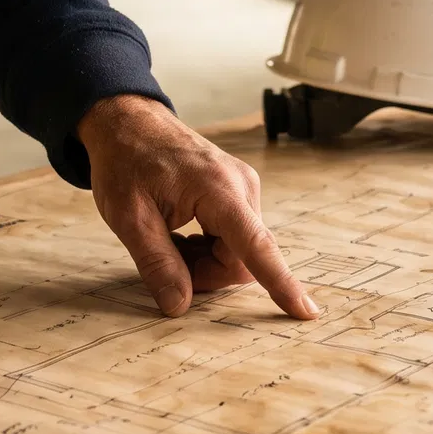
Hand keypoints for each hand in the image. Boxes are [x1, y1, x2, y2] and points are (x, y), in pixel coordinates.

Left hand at [78, 95, 317, 320]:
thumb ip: (157, 263)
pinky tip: (181, 234)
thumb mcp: (128, 217)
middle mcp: (242, 187)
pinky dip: (208, 247)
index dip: (280, 284)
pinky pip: (234, 238)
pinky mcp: (238, 192)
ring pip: (238, 252)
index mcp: (218, 190)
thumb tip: (179, 306)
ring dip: (205, 261)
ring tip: (168, 240)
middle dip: (206, 273)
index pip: (256, 246)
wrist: (129, 122)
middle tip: (165, 261)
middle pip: (241, 259)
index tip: (306, 311)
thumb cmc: (126, 162)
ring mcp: (243, 188)